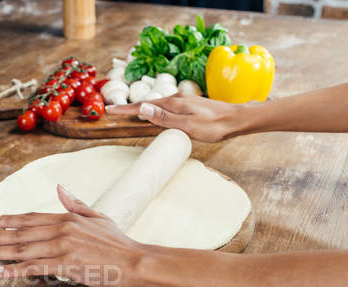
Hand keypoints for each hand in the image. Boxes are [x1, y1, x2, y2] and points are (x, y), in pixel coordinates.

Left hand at [0, 184, 148, 286]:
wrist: (137, 262)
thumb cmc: (120, 243)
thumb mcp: (98, 217)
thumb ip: (76, 204)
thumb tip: (61, 188)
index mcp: (68, 219)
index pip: (31, 218)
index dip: (9, 219)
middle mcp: (61, 230)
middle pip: (21, 233)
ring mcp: (62, 248)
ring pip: (23, 249)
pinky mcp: (65, 266)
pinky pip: (34, 267)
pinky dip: (14, 269)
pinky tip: (0, 272)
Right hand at [106, 93, 250, 142]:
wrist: (237, 119)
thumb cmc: (214, 126)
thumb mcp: (187, 126)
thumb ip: (164, 118)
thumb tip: (142, 108)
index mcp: (174, 103)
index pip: (143, 107)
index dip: (126, 109)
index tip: (110, 110)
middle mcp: (177, 99)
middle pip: (148, 104)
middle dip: (130, 108)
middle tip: (115, 111)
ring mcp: (184, 101)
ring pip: (158, 105)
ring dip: (143, 109)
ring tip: (130, 113)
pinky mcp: (190, 105)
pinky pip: (167, 108)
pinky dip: (155, 111)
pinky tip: (157, 115)